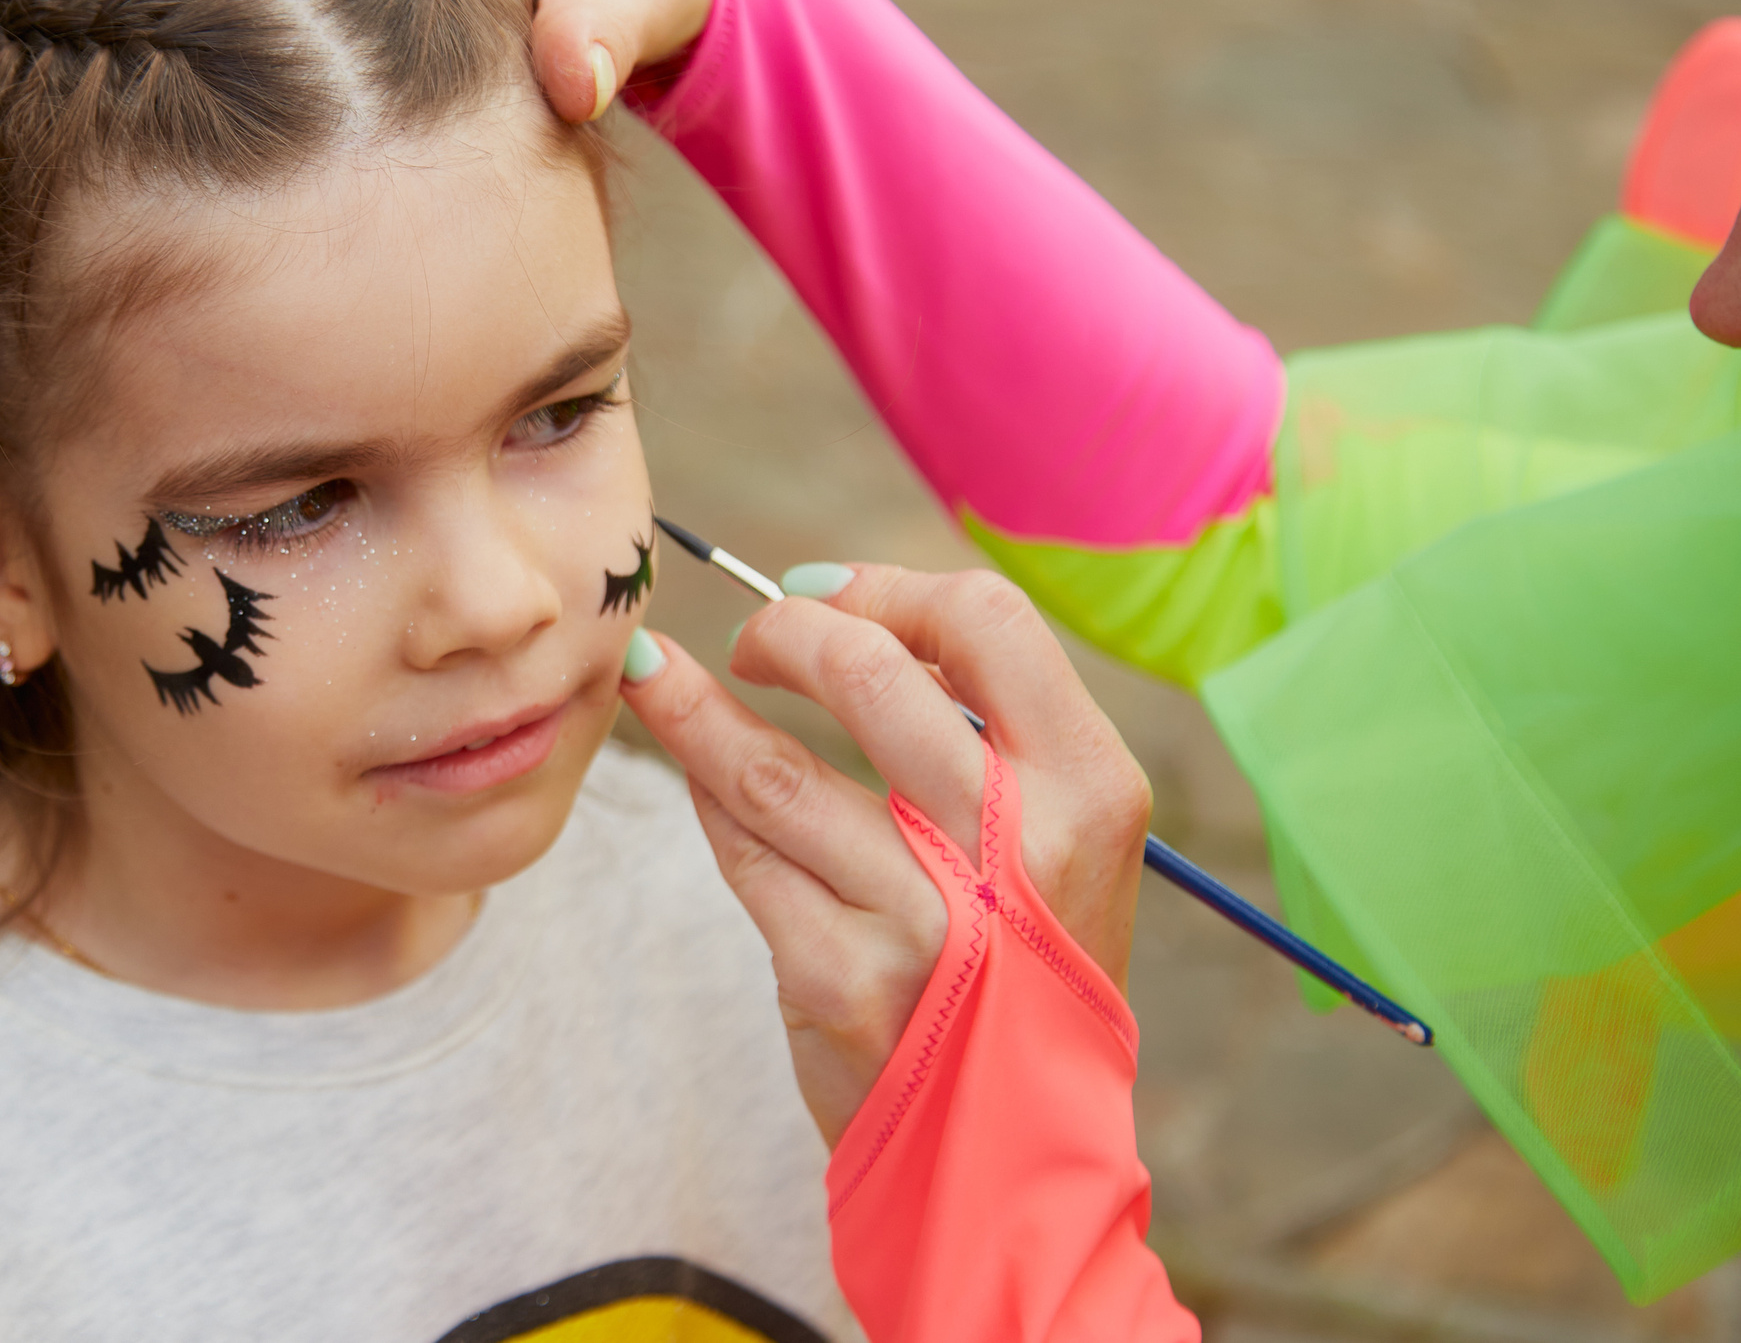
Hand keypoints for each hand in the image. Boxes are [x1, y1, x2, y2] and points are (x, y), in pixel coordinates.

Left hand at [621, 567, 1152, 1144]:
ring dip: (693, 706)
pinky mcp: (836, 977)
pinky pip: (742, 852)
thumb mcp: (1060, 844)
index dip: (888, 589)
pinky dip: (705, 796)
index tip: (825, 595)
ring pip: (772, 767)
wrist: (1014, 1150)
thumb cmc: (1022, 964)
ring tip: (649, 669)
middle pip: (867, 674)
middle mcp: (1015, 849)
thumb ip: (988, 734)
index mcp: (1090, 789)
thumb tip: (848, 612)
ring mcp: (922, 919)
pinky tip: (689, 772)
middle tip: (751, 641)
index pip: (987, 622)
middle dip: (784, 633)